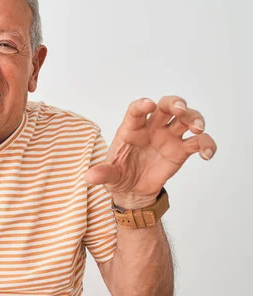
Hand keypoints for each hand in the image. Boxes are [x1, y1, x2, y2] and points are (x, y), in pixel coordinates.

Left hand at [84, 96, 216, 208]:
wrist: (133, 192)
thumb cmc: (119, 176)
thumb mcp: (108, 176)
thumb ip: (102, 174)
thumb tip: (89, 177)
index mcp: (131, 129)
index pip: (136, 110)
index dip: (142, 105)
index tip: (148, 104)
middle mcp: (151, 128)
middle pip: (166, 106)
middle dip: (175, 103)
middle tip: (180, 109)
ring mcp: (168, 137)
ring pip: (186, 118)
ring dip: (195, 119)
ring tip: (197, 129)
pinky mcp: (181, 150)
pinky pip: (198, 142)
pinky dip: (207, 144)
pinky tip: (208, 154)